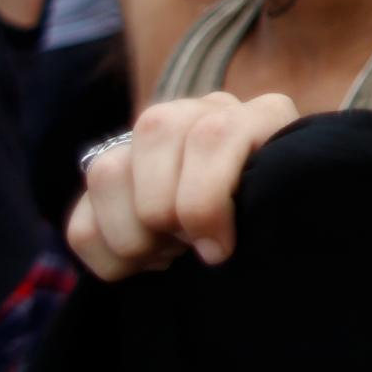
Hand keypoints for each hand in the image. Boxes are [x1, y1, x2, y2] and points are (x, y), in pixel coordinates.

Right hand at [65, 93, 298, 280]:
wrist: (270, 225)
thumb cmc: (285, 222)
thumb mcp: (292, 207)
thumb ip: (275, 201)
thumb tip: (219, 241)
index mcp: (257, 115)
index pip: (213, 134)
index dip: (205, 204)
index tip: (218, 251)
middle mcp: (200, 112)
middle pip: (153, 132)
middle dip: (167, 213)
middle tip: (190, 245)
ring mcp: (148, 142)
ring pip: (105, 172)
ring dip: (133, 236)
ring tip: (168, 253)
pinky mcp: (111, 179)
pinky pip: (79, 223)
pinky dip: (107, 256)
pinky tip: (146, 259)